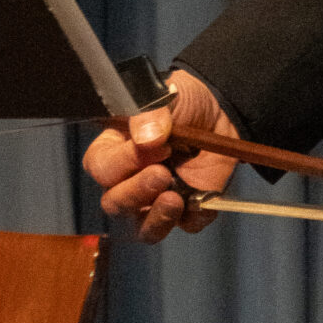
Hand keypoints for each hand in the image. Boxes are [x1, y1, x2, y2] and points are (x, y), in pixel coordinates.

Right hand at [82, 69, 238, 242]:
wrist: (221, 116)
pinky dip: (193, 218)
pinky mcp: (187, 212)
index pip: (101, 167)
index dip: (124, 161)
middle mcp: (127, 182)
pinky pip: (185, 227)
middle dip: (136, 192)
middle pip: (115, 203)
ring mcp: (155, 201)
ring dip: (156, 218)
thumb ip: (151, 111)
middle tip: (162, 174)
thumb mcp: (168, 94)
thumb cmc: (183, 103)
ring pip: (141, 228)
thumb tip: (146, 138)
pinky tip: (200, 201)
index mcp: (113, 151)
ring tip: (175, 199)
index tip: (157, 146)